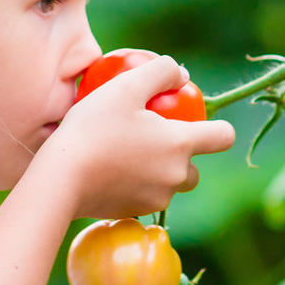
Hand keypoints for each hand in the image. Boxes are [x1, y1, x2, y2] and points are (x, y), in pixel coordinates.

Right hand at [47, 54, 235, 218]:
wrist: (60, 178)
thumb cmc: (93, 128)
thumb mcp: (126, 86)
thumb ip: (160, 72)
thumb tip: (182, 74)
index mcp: (180, 145)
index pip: (224, 136)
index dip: (218, 127)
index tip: (196, 120)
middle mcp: (175, 176)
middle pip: (194, 167)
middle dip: (180, 155)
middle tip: (150, 137)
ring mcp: (155, 199)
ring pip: (168, 184)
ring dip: (156, 170)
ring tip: (124, 151)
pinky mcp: (133, 212)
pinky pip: (144, 196)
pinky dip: (134, 184)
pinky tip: (108, 169)